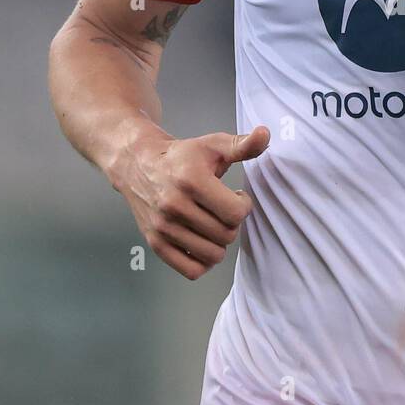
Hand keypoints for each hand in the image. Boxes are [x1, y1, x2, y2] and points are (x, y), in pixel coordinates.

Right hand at [115, 123, 270, 279]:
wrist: (139, 164)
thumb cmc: (182, 156)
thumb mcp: (213, 145)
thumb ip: (242, 145)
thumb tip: (265, 134)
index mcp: (191, 181)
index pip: (235, 213)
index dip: (243, 206)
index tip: (236, 196)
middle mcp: (174, 206)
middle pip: (226, 235)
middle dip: (232, 223)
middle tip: (223, 210)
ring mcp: (162, 227)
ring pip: (212, 255)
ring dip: (219, 242)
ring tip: (213, 224)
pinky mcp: (155, 243)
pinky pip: (191, 270)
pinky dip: (203, 262)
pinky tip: (203, 243)